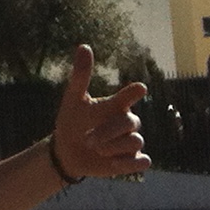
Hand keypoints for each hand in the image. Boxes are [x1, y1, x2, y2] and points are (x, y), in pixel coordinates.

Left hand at [50, 46, 150, 181]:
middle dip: (108, 132)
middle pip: (130, 122)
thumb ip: (81, 75)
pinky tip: (113, 163)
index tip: (140, 88)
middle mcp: (127, 122)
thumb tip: (84, 46)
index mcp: (115, 105)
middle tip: (89, 140)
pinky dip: (128, 164)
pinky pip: (141, 162)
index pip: (129, 96)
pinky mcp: (132, 160)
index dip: (133, 92)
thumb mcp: (73, 99)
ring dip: (113, 148)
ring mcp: (131, 141)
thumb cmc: (72, 121)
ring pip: (134, 143)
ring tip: (96, 150)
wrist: (67, 151)